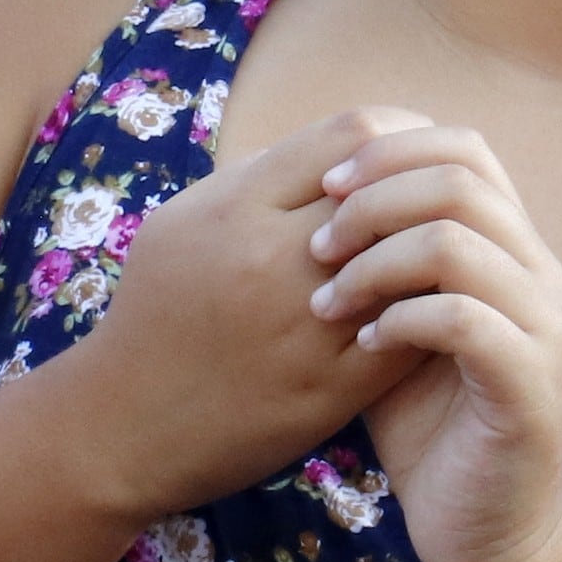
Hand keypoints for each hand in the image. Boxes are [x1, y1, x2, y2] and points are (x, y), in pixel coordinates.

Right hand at [62, 108, 430, 518]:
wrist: (122, 427)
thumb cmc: (156, 313)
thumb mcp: (183, 223)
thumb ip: (257, 178)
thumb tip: (339, 154)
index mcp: (236, 206)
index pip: (353, 135)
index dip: (398, 135)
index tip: (406, 156)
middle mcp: (271, 259)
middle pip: (393, 193)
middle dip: (425, 191)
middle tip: (440, 201)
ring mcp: (303, 327)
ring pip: (412, 264)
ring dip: (433, 256)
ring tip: (438, 255)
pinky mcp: (328, 391)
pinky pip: (410, 336)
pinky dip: (428, 316)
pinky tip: (427, 312)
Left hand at [308, 121, 561, 561]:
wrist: (484, 529)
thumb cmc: (426, 426)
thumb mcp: (388, 325)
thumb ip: (371, 262)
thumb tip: (300, 200)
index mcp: (511, 247)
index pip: (463, 146)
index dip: (387, 150)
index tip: (320, 188)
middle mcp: (539, 272)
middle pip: (461, 175)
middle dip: (371, 199)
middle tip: (315, 245)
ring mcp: (543, 326)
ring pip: (457, 239)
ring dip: (375, 261)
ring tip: (327, 300)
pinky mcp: (529, 384)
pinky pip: (464, 318)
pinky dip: (400, 319)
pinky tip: (361, 345)